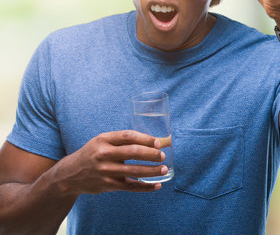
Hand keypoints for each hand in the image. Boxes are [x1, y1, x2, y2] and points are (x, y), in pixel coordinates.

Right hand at [52, 130, 166, 194]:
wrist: (70, 174)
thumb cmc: (93, 154)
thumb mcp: (102, 141)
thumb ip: (122, 140)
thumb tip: (153, 141)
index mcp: (103, 140)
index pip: (128, 136)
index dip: (145, 139)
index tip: (158, 142)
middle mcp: (103, 154)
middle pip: (133, 152)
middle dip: (151, 154)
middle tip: (163, 156)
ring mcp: (105, 171)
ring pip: (134, 171)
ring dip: (152, 171)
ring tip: (164, 169)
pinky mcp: (107, 185)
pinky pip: (130, 186)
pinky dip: (145, 187)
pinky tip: (157, 185)